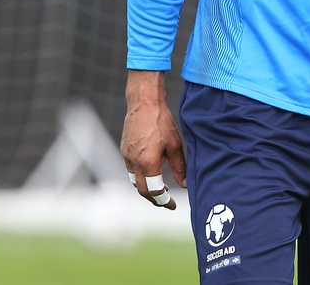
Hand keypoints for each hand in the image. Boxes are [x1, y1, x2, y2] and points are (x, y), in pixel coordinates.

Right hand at [120, 70, 186, 209]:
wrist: (143, 103)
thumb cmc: (161, 121)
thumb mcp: (175, 145)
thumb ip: (180, 167)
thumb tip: (185, 185)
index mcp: (147, 162)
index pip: (153, 191)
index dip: (163, 201)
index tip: (172, 205)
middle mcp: (133, 162)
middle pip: (141, 190)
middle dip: (154, 198)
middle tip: (166, 201)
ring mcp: (126, 156)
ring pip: (135, 181)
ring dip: (146, 188)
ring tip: (160, 190)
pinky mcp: (124, 150)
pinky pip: (132, 170)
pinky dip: (141, 176)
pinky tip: (151, 173)